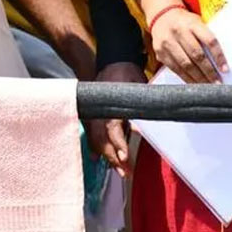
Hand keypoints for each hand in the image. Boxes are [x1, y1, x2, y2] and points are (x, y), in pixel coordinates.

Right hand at [85, 62, 145, 177]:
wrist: (114, 59)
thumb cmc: (129, 73)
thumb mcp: (139, 87)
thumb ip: (140, 107)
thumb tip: (141, 130)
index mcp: (111, 104)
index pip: (111, 128)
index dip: (118, 144)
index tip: (125, 157)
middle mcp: (99, 110)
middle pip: (101, 139)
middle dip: (112, 157)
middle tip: (125, 172)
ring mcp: (94, 112)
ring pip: (95, 138)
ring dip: (105, 155)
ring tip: (119, 170)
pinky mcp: (93, 113)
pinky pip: (90, 133)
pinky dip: (94, 147)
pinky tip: (96, 158)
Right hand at [150, 7, 227, 83]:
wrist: (161, 17)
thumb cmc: (185, 22)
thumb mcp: (197, 23)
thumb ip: (206, 37)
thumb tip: (221, 60)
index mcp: (192, 23)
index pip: (209, 40)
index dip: (218, 56)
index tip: (225, 69)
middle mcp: (179, 31)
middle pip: (197, 55)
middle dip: (209, 72)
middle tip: (218, 83)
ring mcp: (167, 42)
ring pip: (185, 65)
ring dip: (199, 78)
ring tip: (208, 85)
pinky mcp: (160, 52)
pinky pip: (175, 69)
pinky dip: (186, 78)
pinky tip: (195, 83)